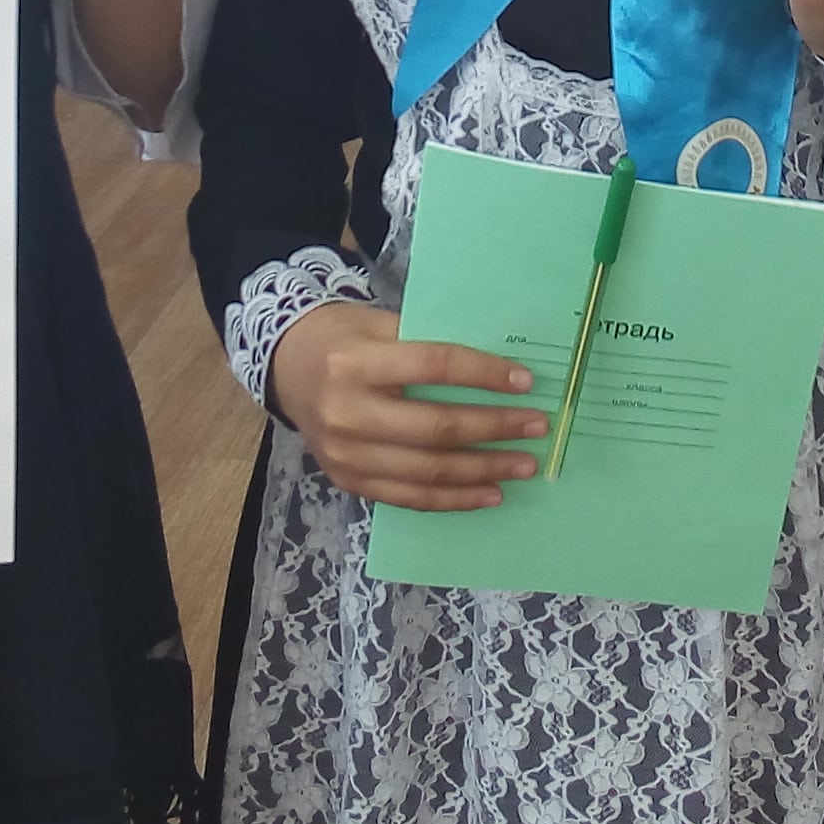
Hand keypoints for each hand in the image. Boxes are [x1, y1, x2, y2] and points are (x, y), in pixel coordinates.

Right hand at [267, 301, 548, 511]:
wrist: (286, 367)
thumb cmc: (343, 338)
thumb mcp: (379, 324)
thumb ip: (426, 344)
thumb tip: (498, 371)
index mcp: (355, 362)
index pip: (433, 367)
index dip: (483, 374)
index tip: (525, 381)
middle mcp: (347, 412)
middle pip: (435, 428)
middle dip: (494, 429)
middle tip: (536, 427)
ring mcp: (345, 455)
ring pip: (427, 472)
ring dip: (483, 470)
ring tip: (525, 465)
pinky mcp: (348, 481)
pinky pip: (409, 498)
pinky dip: (453, 499)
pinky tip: (489, 493)